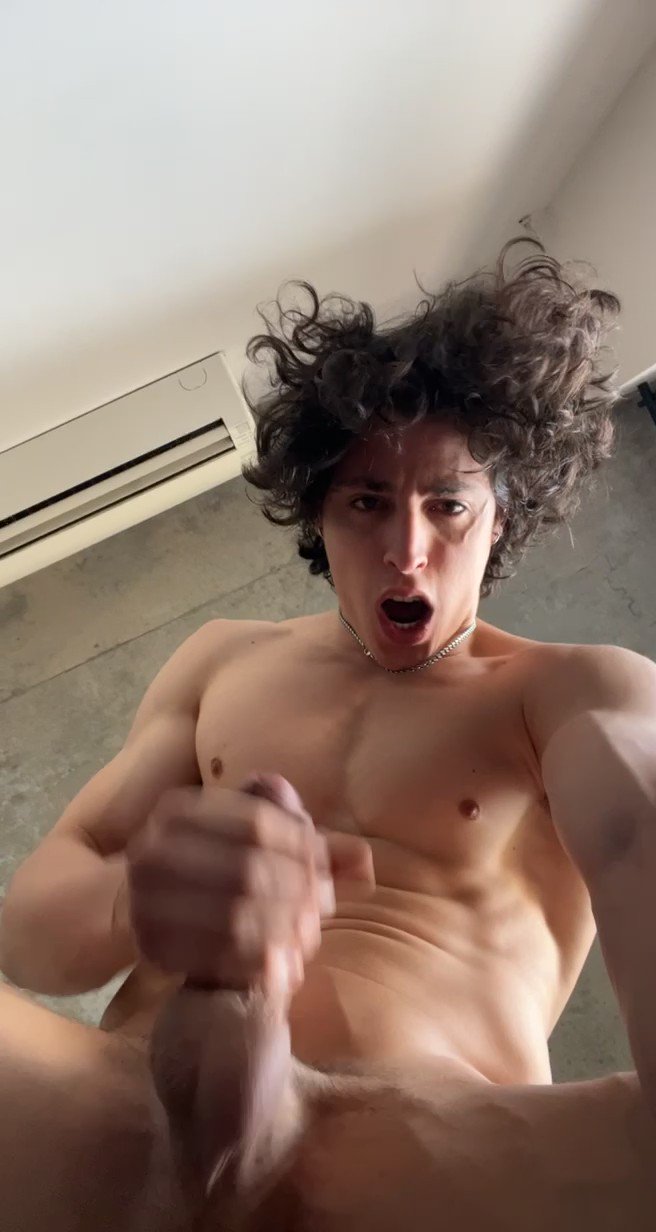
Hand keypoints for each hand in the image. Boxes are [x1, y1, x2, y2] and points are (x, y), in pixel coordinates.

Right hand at [126, 773, 332, 995]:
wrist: (136, 912)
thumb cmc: (211, 871)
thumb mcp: (253, 845)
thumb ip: (309, 847)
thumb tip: (363, 860)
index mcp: (181, 810)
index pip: (259, 823)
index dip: (303, 847)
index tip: (329, 869)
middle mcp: (154, 848)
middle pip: (249, 870)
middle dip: (297, 892)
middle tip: (322, 908)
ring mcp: (145, 898)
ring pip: (234, 916)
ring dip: (281, 930)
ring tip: (307, 938)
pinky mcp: (148, 944)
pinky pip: (214, 956)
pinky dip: (255, 962)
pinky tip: (281, 966)